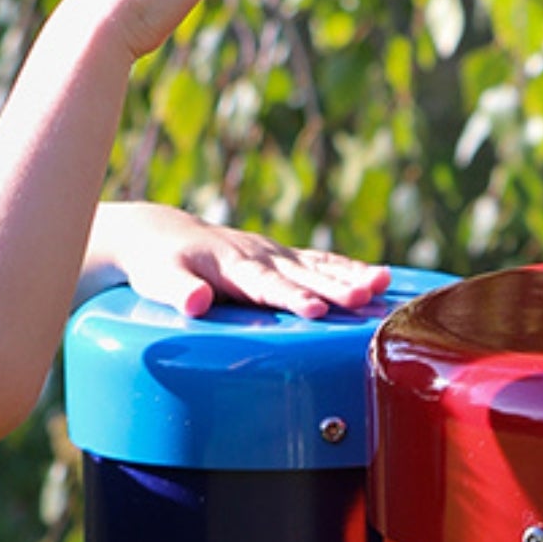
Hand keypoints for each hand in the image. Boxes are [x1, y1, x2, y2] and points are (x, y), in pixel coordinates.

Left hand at [90, 202, 389, 318]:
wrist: (161, 233)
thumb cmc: (159, 263)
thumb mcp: (159, 277)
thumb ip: (178, 290)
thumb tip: (195, 302)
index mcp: (232, 265)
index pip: (266, 285)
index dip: (292, 296)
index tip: (316, 308)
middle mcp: (259, 256)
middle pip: (302, 275)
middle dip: (334, 287)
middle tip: (364, 297)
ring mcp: (274, 254)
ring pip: (318, 266)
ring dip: (352, 275)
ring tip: (383, 283)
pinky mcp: (282, 258)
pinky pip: (321, 263)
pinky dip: (350, 269)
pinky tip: (381, 278)